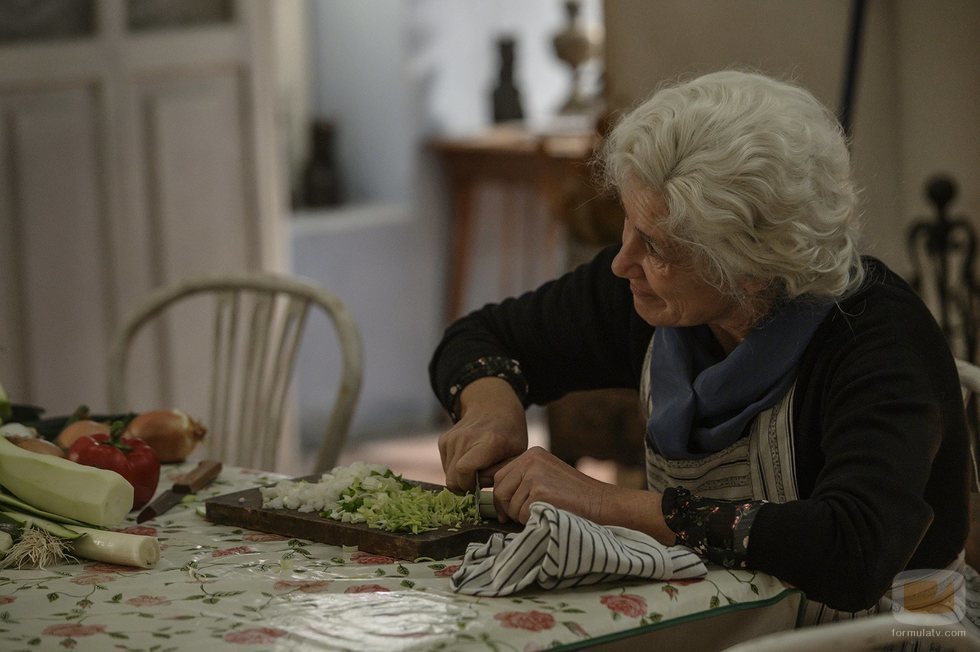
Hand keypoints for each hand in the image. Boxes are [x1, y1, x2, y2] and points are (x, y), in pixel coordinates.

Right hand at [439, 377, 527, 491]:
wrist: (493, 406)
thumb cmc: (510, 435)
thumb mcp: (516, 455)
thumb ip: (499, 475)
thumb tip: (477, 490)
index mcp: (489, 442)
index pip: (464, 470)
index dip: (470, 485)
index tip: (481, 485)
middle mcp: (466, 438)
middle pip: (453, 478)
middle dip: (465, 485)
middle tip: (480, 480)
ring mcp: (452, 438)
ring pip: (448, 474)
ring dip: (461, 477)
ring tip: (477, 466)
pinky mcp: (443, 440)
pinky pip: (446, 466)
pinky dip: (455, 468)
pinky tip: (469, 458)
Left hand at [491, 446, 612, 523]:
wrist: (600, 502)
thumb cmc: (574, 495)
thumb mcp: (546, 475)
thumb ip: (524, 479)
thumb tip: (496, 496)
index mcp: (531, 454)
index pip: (499, 477)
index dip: (500, 497)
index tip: (505, 511)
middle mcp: (530, 460)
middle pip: (499, 490)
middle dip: (506, 508)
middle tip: (520, 517)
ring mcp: (534, 475)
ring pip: (510, 505)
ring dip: (521, 516)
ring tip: (542, 512)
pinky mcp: (539, 492)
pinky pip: (521, 514)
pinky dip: (531, 521)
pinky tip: (548, 515)